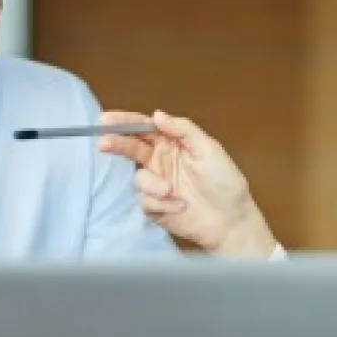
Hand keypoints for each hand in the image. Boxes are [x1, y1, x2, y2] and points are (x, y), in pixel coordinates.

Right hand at [96, 109, 276, 256]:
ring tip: (171, 192)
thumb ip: (183, 129)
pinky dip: (161, 204)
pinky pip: (145, 201)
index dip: (124, 122)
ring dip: (152, 185)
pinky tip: (180, 207)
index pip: (144, 127)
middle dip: (117, 144)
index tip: (106, 119)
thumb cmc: (226, 183)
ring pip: (138, 178)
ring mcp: (157, 183)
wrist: (231, 221)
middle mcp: (161, 160)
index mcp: (173, 142)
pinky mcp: (155, 206)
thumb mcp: (209, 149)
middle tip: (105, 143)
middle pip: (132, 147)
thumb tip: (157, 114)